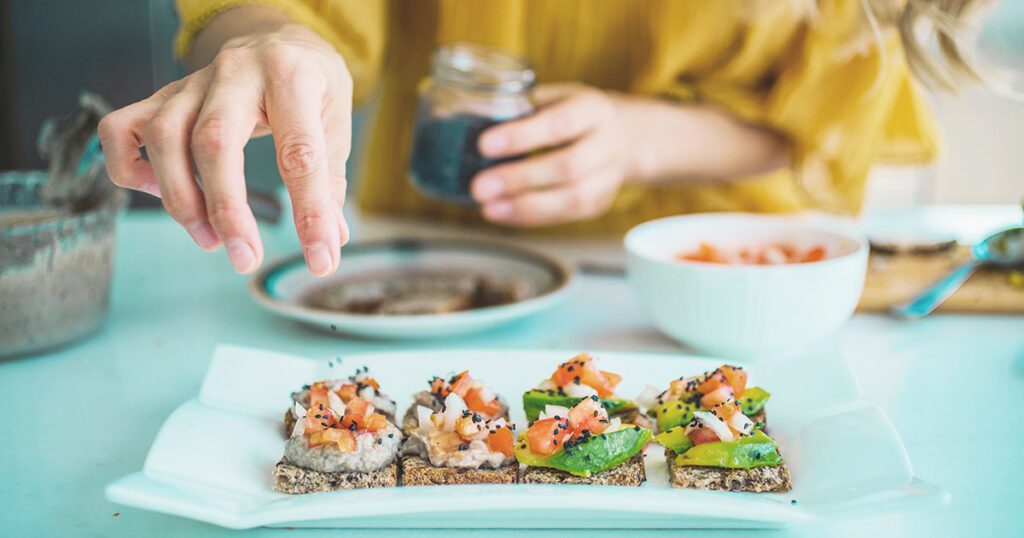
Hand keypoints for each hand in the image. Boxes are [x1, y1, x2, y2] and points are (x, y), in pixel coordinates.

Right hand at [99, 24, 350, 275]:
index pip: (299, 152)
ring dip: (182, 200)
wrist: (280, 39)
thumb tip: (328, 238)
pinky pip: (122, 129)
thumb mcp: (335, 121)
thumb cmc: (310, 83)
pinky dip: (129, 168)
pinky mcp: (164, 96)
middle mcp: (237, 73)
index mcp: (291, 76)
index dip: (310, 213)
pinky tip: (159, 193)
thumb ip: (329, 180)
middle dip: (227, 209)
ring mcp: (193, 83)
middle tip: (245, 257)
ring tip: (210, 239)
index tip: (320, 257)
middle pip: (215, 141)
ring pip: (164, 137)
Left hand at [470, 84, 633, 226]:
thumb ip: (512, 106)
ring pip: (573, 198)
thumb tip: (447, 113)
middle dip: (520, 179)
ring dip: (526, 206)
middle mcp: (607, 143)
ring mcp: (609, 176)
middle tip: (478, 186)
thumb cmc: (572, 113)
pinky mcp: (601, 202)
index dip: (523, 136)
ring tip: (488, 207)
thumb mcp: (550, 97)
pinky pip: (568, 215)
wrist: (622, 136)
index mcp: (593, 108)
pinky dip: (532, 217)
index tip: (484, 145)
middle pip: (568, 166)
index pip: (560, 123)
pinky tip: (503, 214)